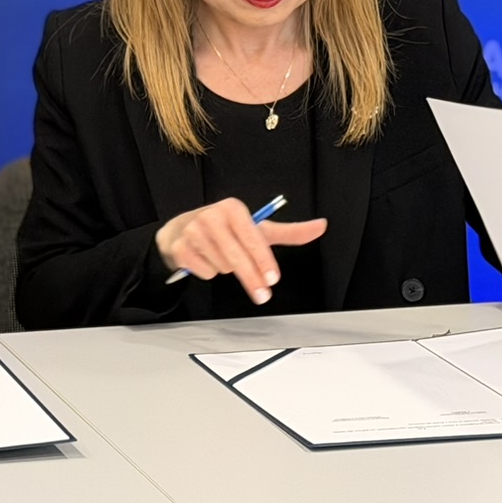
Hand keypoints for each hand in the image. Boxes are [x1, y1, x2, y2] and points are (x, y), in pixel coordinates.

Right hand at [155, 198, 328, 304]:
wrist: (180, 229)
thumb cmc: (225, 228)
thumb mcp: (257, 228)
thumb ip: (289, 232)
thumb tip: (321, 226)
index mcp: (232, 208)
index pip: (252, 239)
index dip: (263, 261)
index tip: (272, 278)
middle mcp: (211, 216)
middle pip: (237, 258)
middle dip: (252, 279)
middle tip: (263, 295)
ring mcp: (193, 232)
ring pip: (222, 267)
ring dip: (227, 269)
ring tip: (221, 256)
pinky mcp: (180, 248)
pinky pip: (204, 272)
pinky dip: (209, 272)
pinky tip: (205, 260)